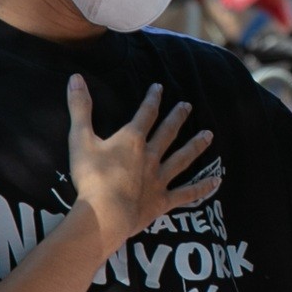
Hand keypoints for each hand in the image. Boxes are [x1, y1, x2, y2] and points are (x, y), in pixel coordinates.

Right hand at [68, 76, 220, 247]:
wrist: (106, 213)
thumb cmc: (91, 177)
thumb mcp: (80, 139)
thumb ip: (79, 108)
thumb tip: (75, 77)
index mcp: (132, 140)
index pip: (145, 114)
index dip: (152, 99)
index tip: (159, 88)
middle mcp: (150, 155)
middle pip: (168, 132)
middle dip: (177, 117)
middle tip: (188, 106)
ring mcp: (160, 178)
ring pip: (183, 158)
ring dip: (196, 145)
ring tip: (209, 135)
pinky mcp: (163, 200)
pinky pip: (188, 193)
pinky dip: (203, 188)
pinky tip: (217, 181)